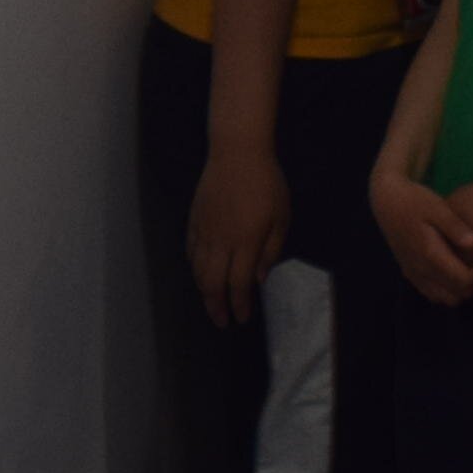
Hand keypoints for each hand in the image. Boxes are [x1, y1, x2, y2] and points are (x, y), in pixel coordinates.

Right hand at [188, 145, 287, 324]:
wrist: (237, 151)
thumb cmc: (267, 182)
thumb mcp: (281, 217)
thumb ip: (270, 251)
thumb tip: (259, 279)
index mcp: (246, 241)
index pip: (239, 283)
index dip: (239, 304)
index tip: (241, 318)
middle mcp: (222, 240)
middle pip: (213, 282)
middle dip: (216, 306)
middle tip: (221, 321)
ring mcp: (205, 229)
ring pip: (198, 269)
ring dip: (203, 290)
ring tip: (210, 302)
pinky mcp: (195, 218)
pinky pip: (190, 250)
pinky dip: (193, 267)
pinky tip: (199, 273)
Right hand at [375, 161, 472, 307]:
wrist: (386, 201)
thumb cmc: (414, 200)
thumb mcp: (437, 207)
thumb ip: (455, 226)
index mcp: (430, 255)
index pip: (463, 281)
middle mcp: (421, 270)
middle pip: (456, 295)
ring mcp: (413, 274)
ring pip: (443, 299)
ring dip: (459, 290)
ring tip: (468, 269)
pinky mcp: (408, 273)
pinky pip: (431, 293)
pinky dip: (445, 289)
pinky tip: (451, 270)